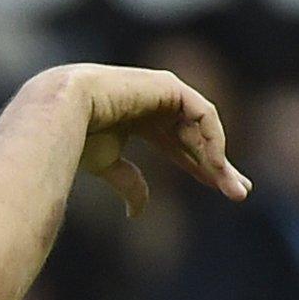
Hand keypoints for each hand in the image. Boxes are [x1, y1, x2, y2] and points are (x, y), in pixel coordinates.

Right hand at [39, 65, 252, 216]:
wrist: (60, 113)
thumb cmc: (74, 137)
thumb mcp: (108, 164)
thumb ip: (129, 182)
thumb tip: (138, 213)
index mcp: (137, 119)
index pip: (178, 146)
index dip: (198, 168)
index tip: (220, 190)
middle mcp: (154, 103)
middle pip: (196, 138)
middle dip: (217, 166)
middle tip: (238, 192)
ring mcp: (163, 91)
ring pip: (202, 128)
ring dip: (218, 158)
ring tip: (231, 187)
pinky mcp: (169, 86)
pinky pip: (201, 114)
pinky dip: (211, 139)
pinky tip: (215, 164)